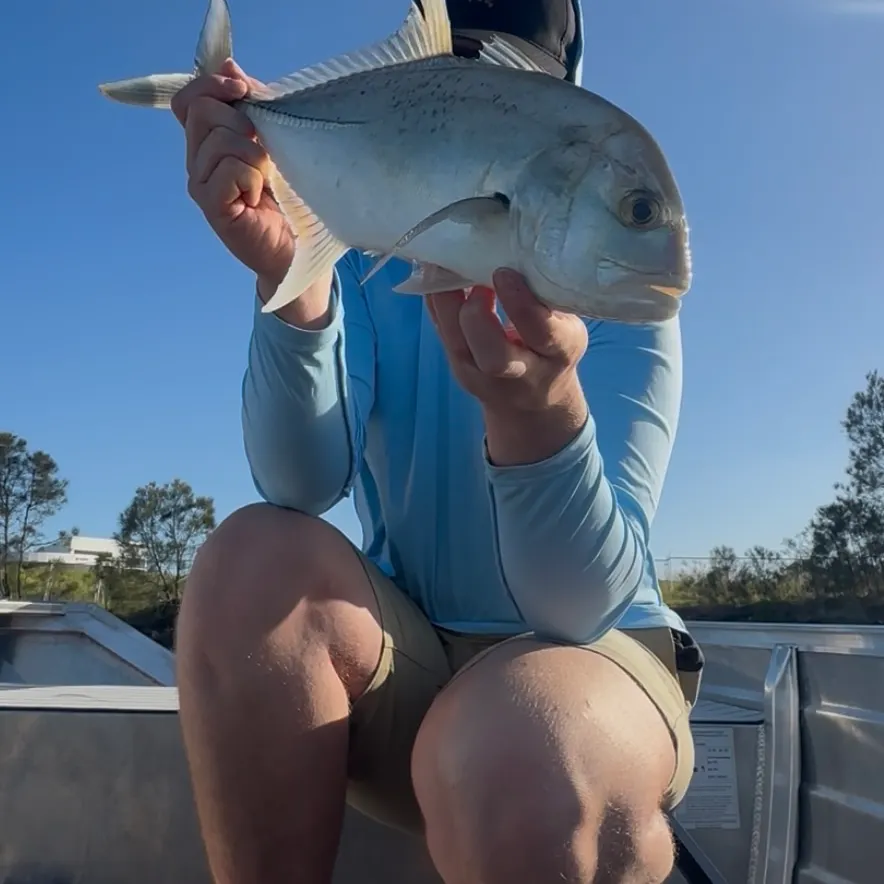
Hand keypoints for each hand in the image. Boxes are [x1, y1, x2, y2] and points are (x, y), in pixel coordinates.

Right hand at [170, 60, 293, 293]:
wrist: (299, 246)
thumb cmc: (290, 196)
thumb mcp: (275, 140)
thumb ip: (253, 104)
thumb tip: (229, 65)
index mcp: (209, 142)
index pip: (189, 99)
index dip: (211, 85)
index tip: (243, 88)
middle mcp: (198, 162)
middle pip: (202, 112)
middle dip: (242, 120)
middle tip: (264, 151)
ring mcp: (201, 186)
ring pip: (219, 140)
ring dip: (254, 154)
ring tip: (266, 179)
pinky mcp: (212, 207)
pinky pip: (228, 170)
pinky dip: (252, 178)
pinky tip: (259, 197)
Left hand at [427, 269, 588, 465]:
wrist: (533, 401)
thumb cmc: (552, 349)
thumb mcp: (566, 324)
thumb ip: (546, 298)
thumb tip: (517, 249)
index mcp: (558, 353)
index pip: (540, 332)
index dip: (519, 302)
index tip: (503, 272)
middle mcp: (521, 374)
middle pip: (492, 356)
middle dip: (476, 312)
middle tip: (472, 275)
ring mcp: (483, 377)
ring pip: (456, 344)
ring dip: (446, 300)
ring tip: (443, 261)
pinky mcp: (457, 367)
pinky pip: (442, 332)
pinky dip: (436, 301)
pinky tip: (433, 273)